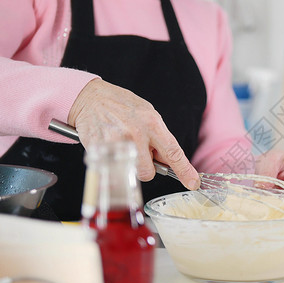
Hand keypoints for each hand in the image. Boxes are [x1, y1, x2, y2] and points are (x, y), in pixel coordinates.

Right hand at [68, 78, 199, 189]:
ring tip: (124, 148)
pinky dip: (114, 164)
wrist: (90, 97)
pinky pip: (114, 170)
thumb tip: (169, 161)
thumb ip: (159, 137)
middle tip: (138, 151)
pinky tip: (111, 148)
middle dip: (146, 167)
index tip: (193, 183)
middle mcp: (136, 133)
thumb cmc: (122, 106)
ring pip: (132, 173)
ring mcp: (117, 143)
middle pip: (150, 171)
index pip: (173, 152)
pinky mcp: (100, 150)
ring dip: (131, 167)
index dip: (185, 171)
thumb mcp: (148, 114)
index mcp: (152, 123)